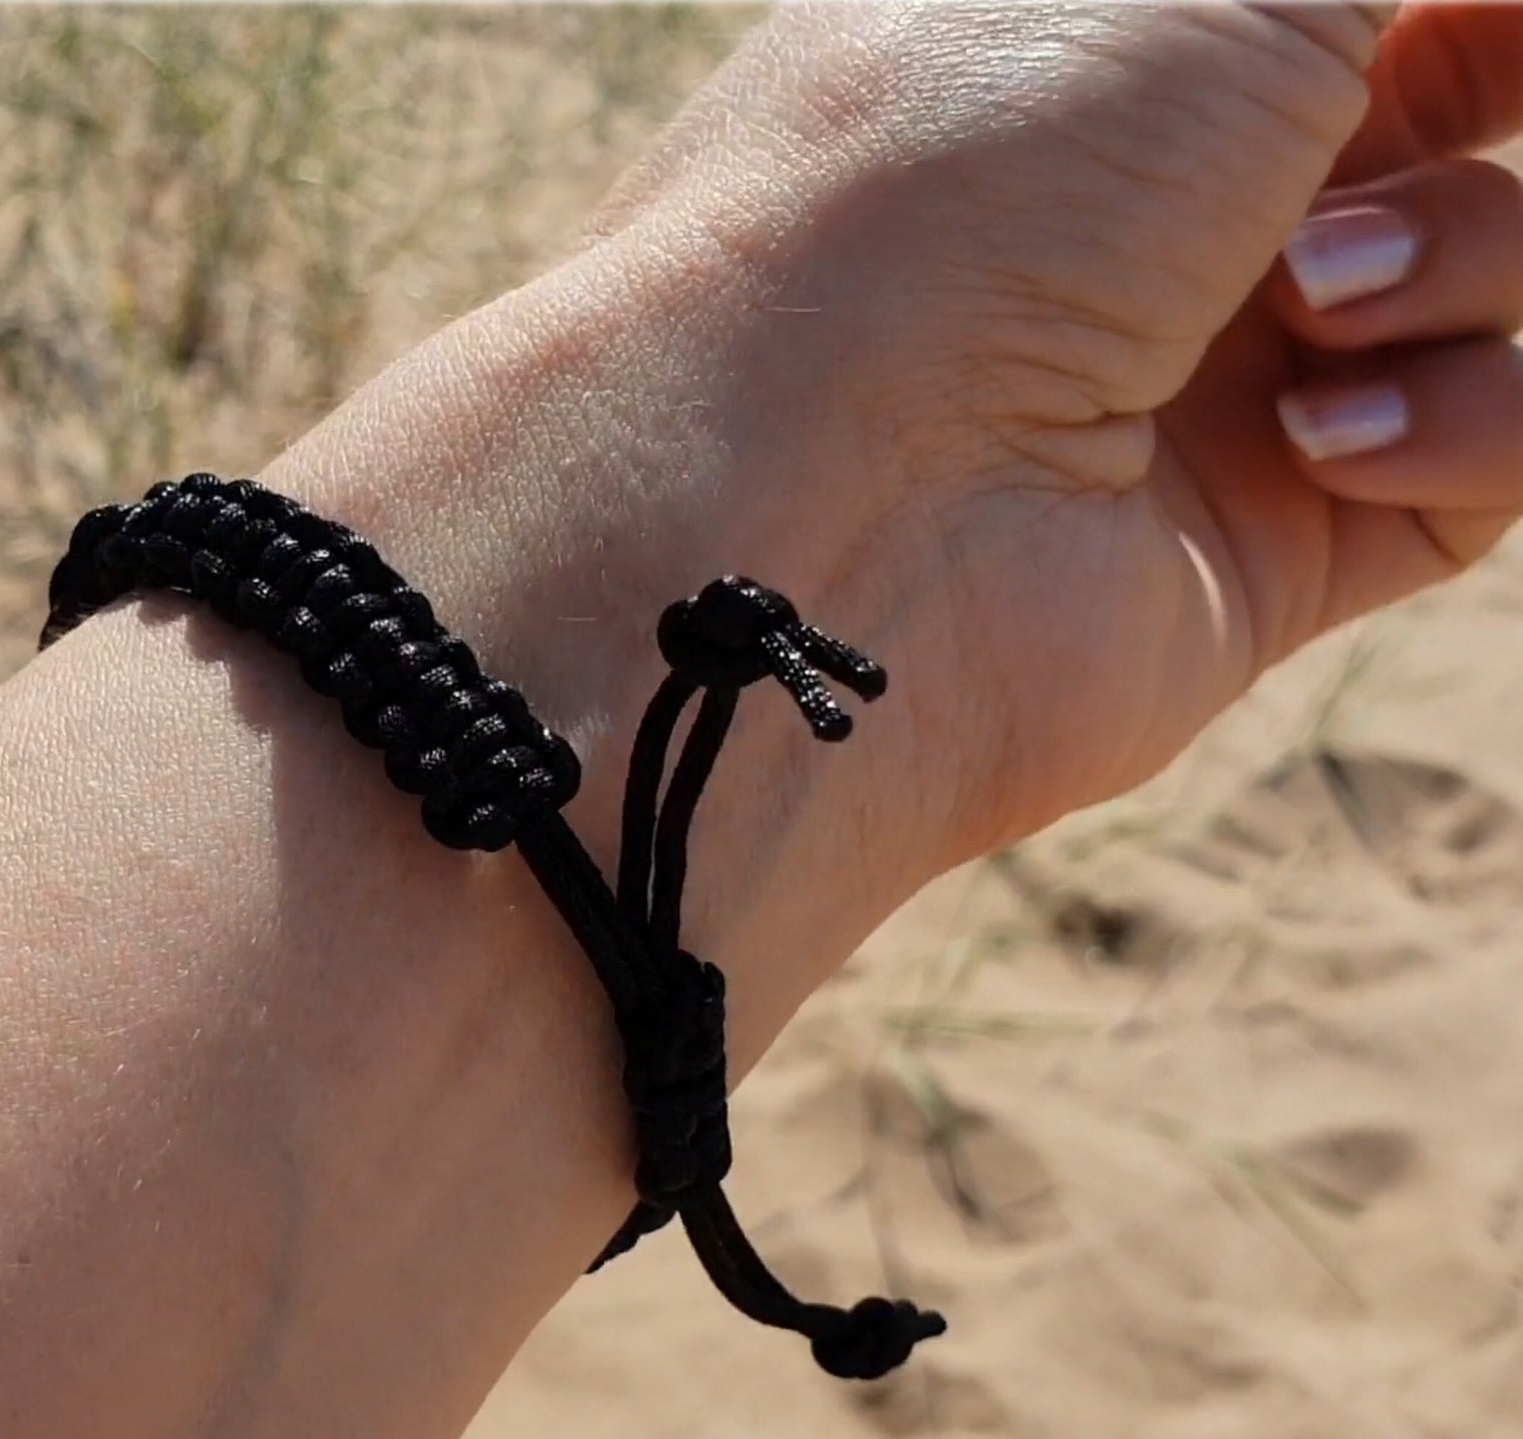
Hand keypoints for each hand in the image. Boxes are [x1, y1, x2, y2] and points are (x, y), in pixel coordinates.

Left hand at [612, 3, 1522, 834]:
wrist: (825, 487)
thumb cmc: (977, 170)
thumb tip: (1438, 3)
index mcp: (1124, 33)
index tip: (1484, 8)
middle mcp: (1180, 198)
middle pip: (1457, 101)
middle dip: (1509, 72)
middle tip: (1470, 81)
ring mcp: (1229, 373)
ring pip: (1493, 271)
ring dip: (1466, 251)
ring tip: (1311, 293)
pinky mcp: (1272, 544)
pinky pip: (1485, 463)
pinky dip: (1458, 426)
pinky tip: (1319, 438)